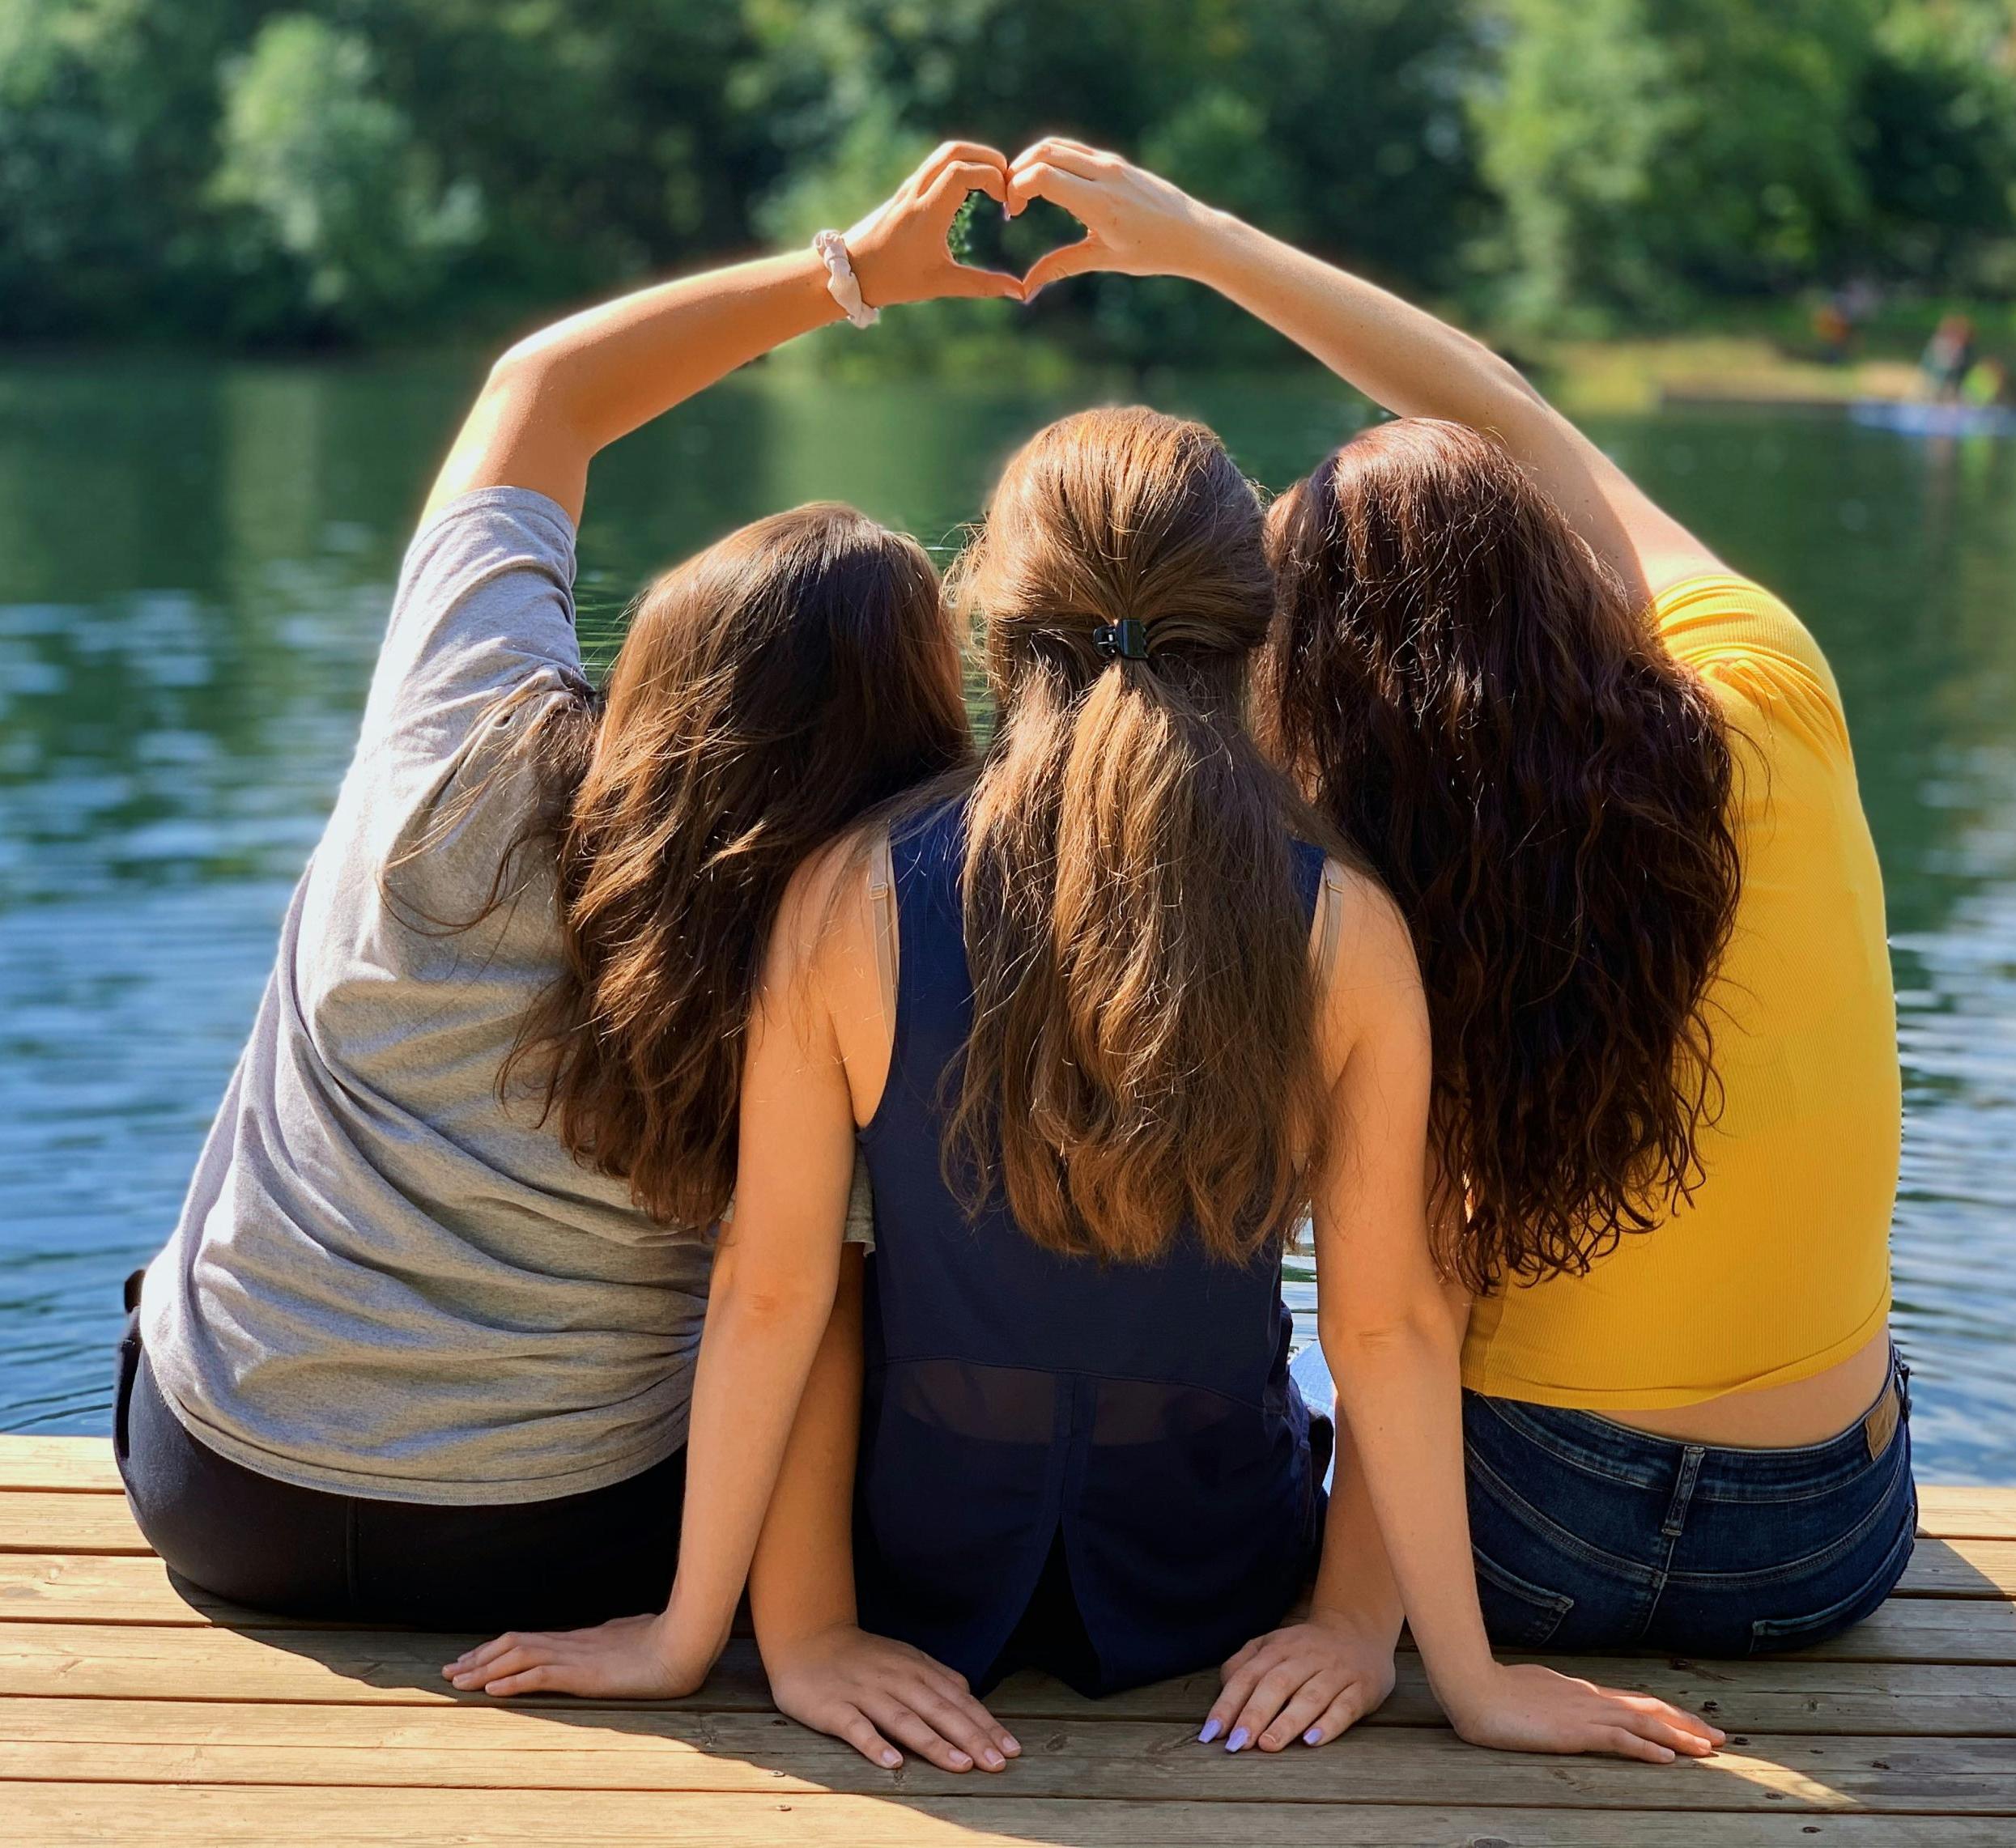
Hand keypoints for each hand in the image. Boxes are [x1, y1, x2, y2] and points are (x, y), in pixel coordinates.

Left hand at [442, 1609, 709, 1699]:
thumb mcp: (632, 1639)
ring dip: (485, 1669)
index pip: (529, 1640)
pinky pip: (541, 1675)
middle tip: (450, 1671)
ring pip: (519, 1656)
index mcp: (582, 1638)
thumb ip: (614, 1640)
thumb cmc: (666, 1641)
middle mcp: (573, 1643)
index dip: (496, 1649)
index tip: (472, 1659)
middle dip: (479, 1657)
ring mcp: (578, 1656)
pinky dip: (513, 1680)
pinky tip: (493, 1689)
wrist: (685, 1642)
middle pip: (514, 1644)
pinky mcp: (585, 1673)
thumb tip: (609, 1639)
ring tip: (459, 1681)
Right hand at [765, 1621, 1021, 1773]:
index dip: (985, 1725)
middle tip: (997, 1763)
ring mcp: (865, 1693)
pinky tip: (892, 1762)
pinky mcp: (834, 1707)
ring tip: (960, 1765)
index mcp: (915, 1669)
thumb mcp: (904, 1658)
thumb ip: (936, 1677)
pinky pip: (857, 1727)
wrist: (806, 1638)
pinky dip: (875, 1744)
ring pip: (904, 1719)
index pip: (958, 1701)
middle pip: (939, 1711)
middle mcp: (895, 1679)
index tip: (1011, 1749)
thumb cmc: (861, 1656)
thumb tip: (970, 1696)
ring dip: (934, 1743)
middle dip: (971, 1738)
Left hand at [844, 141, 1023, 307]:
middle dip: (987, 158)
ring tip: (993, 180)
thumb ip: (982, 285)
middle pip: (954, 151)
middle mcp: (917, 193)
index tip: (1006, 200)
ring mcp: (909, 188)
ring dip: (973, 158)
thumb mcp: (941, 284)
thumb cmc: (894, 280)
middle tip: (1007, 180)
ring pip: (943, 154)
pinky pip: (935, 165)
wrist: (851, 272)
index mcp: (927, 213)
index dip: (992, 176)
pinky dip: (958, 165)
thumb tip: (1018, 292)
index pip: (963, 172)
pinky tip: (971, 187)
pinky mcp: (905, 191)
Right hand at [1005, 138, 1217, 296]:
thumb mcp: (1105, 260)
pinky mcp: (1116, 161)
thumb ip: (1062, 266)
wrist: (1195, 233)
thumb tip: (1026, 289)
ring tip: (1026, 192)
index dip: (1018, 188)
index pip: (1043, 175)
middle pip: (1044, 152)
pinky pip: (1076, 150)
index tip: (1014, 212)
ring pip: (1058, 145)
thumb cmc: (1153, 252)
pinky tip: (1051, 188)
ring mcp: (1111, 163)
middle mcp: (1105, 174)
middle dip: (1018, 172)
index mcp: (1100, 202)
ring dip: (1033, 162)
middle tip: (1012, 201)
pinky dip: (1053, 161)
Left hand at [1201, 1611, 1398, 1752]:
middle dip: (1254, 1715)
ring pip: (1309, 1697)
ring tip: (1268, 1745)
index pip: (1248, 1676)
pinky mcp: (1361, 1689)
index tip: (1211, 1733)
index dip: (1228, 1704)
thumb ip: (1243, 1664)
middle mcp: (1305, 1658)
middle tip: (1237, 1744)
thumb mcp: (1271, 1646)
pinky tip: (1312, 1740)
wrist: (1359, 1631)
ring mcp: (1335, 1672)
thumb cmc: (1305, 1649)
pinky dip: (1328, 1724)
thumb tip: (1222, 1694)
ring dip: (1287, 1722)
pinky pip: (1344, 1707)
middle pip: (1276, 1685)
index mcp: (1278, 1648)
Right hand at [1443, 1661, 1726, 1762]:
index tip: (1689, 1722)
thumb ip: (1548, 1698)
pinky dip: (1647, 1748)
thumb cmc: (1490, 1690)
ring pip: (1643, 1722)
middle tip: (1718, 1736)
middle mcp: (1588, 1697)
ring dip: (1678, 1736)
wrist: (1473, 1687)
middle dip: (1685, 1722)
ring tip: (1708, 1749)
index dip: (1663, 1712)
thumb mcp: (1527, 1692)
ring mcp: (1583, 1712)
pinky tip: (1668, 1759)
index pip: (1630, 1700)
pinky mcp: (1575, 1731)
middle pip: (1647, 1707)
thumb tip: (1555, 1705)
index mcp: (1577, 1690)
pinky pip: (1620, 1739)